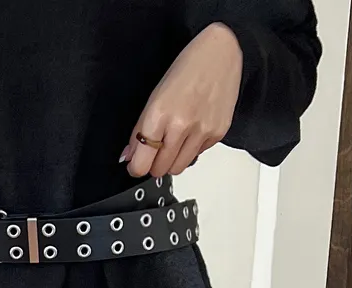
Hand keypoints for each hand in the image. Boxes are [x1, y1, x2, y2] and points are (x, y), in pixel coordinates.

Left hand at [122, 23, 242, 177]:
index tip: (135, 165)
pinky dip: (191, 149)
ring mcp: (202, 132)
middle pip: (160, 170)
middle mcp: (181, 126)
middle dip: (154, 164)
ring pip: (178, 168)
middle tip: (155, 151)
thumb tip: (130, 156)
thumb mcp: (155, 95)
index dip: (136, 167)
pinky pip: (197, 156)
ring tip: (173, 141)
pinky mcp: (217, 134)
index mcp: (160, 115)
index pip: (142, 163)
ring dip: (172, 160)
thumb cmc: (188, 68)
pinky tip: (192, 129)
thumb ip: (141, 129)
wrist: (222, 53)